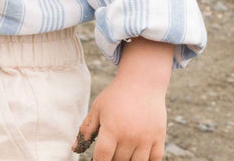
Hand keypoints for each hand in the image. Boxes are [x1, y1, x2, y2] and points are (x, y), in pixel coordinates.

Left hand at [73, 38, 173, 160]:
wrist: (143, 81)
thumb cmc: (117, 94)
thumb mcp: (98, 108)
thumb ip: (86, 129)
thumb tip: (74, 149)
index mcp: (112, 129)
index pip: (102, 158)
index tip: (97, 160)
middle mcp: (130, 136)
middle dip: (112, 158)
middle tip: (110, 148)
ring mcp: (146, 138)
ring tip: (122, 150)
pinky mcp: (159, 137)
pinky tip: (138, 155)